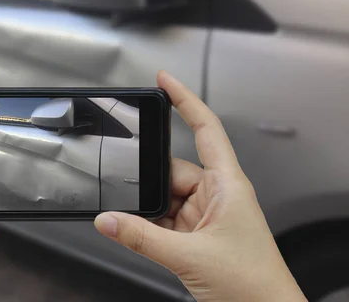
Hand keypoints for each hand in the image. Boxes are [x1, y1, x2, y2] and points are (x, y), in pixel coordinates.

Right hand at [94, 71, 305, 301]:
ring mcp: (206, 214)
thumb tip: (107, 220)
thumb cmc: (253, 284)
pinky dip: (151, 225)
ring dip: (150, 211)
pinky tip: (145, 235)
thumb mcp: (189, 256)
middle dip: (150, 183)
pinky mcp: (196, 233)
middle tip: (132, 198)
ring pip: (165, 196)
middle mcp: (217, 194)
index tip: (165, 80)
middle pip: (172, 169)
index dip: (185, 100)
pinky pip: (165, 217)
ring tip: (143, 228)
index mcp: (227, 184)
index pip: (205, 128)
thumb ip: (142, 237)